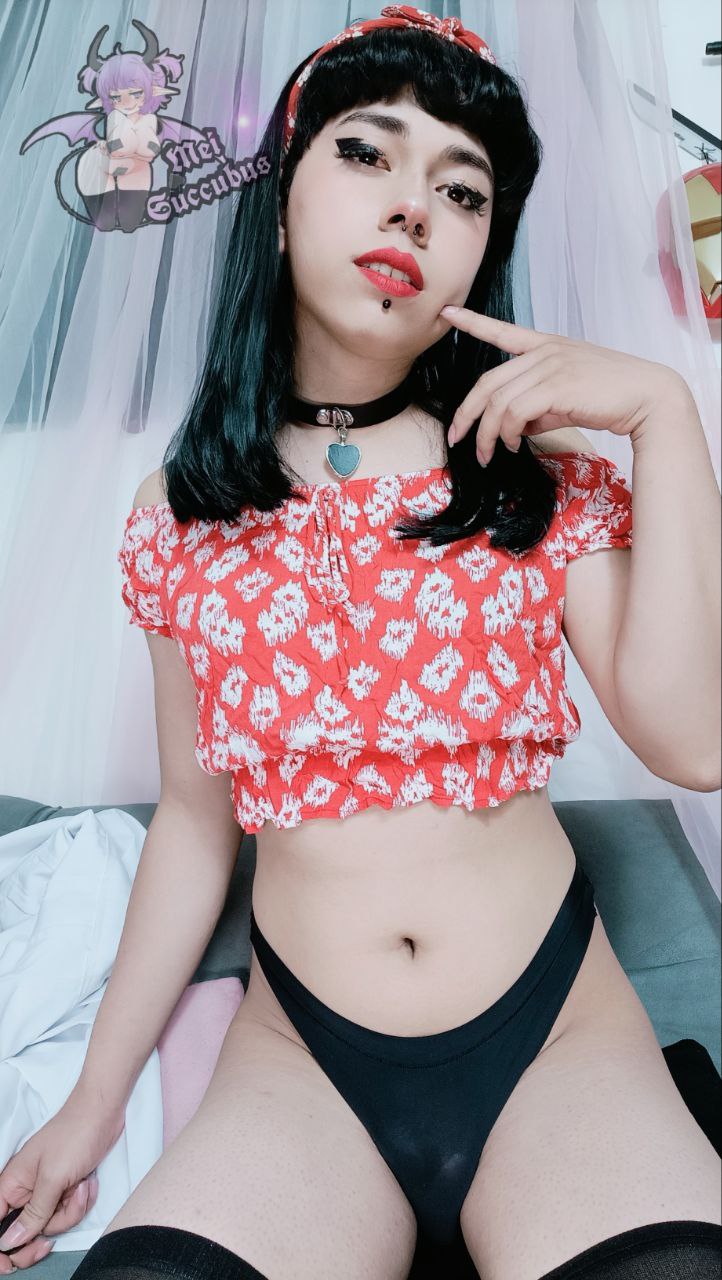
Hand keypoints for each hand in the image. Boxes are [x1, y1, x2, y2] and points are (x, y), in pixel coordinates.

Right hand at [0, 1087, 123, 1271]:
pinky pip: (70, 1212)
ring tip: (79, 1185)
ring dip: (71, 1210)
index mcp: (12, 1185)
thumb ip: (33, 1213)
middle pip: (26, 1232)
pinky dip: (81, 1201)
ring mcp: (48, 1191)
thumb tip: (9, 1242)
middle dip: (46, 1230)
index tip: (10, 1262)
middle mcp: (26, 1191)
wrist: (104, 1112)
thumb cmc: (74, 1134)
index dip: (2, 1245)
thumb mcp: (52, 1178)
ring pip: (53, 1224)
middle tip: (54, 1230)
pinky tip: (87, 1182)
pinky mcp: (67, 1190)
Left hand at [438, 305, 683, 464]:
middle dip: (466, 413)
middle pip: (487, 382)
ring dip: (488, 434)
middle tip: (457, 437)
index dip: (472, 322)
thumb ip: (539, 407)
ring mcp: (550, 366)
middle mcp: (544, 351)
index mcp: (547, 345)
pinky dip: (508, 434)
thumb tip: (516, 429)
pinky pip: (515, 413)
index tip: (448, 312)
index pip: (502, 330)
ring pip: (498, 402)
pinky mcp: (557, 386)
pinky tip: (515, 445)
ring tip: (491, 453)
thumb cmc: (611, 397)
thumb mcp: (568, 397)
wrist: (648, 397)